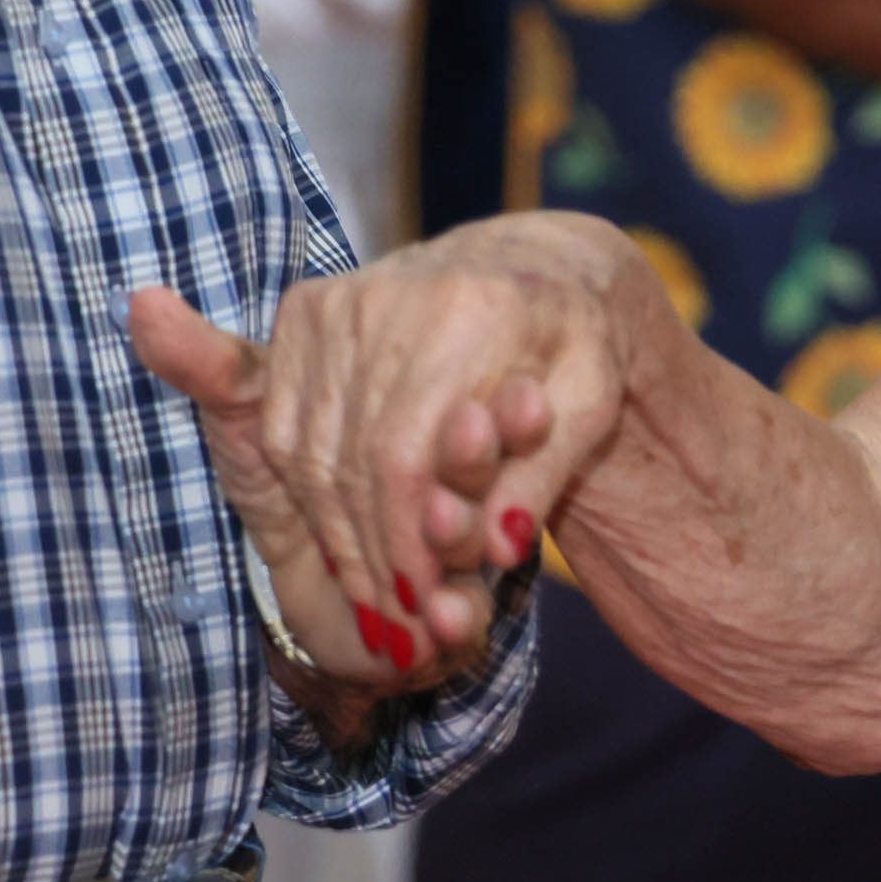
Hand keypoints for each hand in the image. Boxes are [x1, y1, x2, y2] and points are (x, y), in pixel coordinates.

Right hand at [126, 215, 652, 665]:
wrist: (534, 262)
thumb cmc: (575, 346)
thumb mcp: (591, 408)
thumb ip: (545, 477)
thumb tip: (503, 546)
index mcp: (470, 311)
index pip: (406, 458)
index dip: (405, 545)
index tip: (424, 608)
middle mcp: (390, 296)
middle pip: (353, 461)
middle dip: (371, 554)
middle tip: (398, 619)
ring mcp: (339, 300)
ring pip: (311, 452)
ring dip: (338, 536)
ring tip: (377, 594)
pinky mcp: (305, 311)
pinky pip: (289, 429)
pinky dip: (312, 496)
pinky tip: (350, 541)